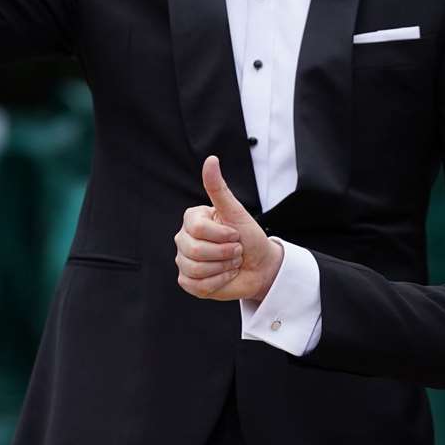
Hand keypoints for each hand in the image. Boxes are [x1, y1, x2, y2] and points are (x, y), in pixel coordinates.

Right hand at [174, 155, 282, 301]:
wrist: (260, 266)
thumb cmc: (249, 237)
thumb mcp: (236, 212)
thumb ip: (219, 188)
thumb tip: (211, 159)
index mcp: (193, 220)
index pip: (198, 229)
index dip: (223, 235)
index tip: (235, 234)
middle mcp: (184, 239)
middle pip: (194, 250)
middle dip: (225, 253)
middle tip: (237, 251)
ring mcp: (184, 261)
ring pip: (195, 269)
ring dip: (223, 267)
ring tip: (232, 262)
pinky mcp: (188, 282)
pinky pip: (196, 285)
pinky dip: (218, 281)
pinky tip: (226, 275)